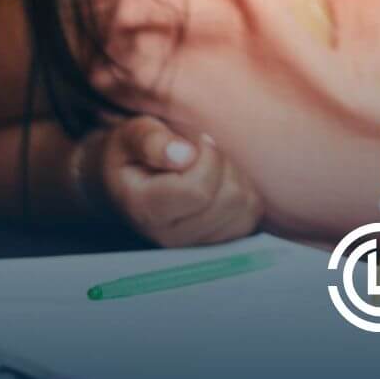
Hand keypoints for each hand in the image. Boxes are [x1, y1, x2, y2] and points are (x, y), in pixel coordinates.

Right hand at [77, 116, 262, 246]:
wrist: (127, 180)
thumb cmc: (130, 154)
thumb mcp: (128, 136)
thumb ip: (150, 140)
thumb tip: (184, 155)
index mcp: (147, 211)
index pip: (199, 191)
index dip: (207, 156)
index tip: (196, 138)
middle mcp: (172, 236)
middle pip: (228, 199)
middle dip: (224, 163)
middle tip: (203, 148)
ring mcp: (197, 242)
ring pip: (245, 206)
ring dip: (236, 174)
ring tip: (210, 162)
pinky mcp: (220, 239)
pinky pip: (252, 214)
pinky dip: (246, 189)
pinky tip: (222, 177)